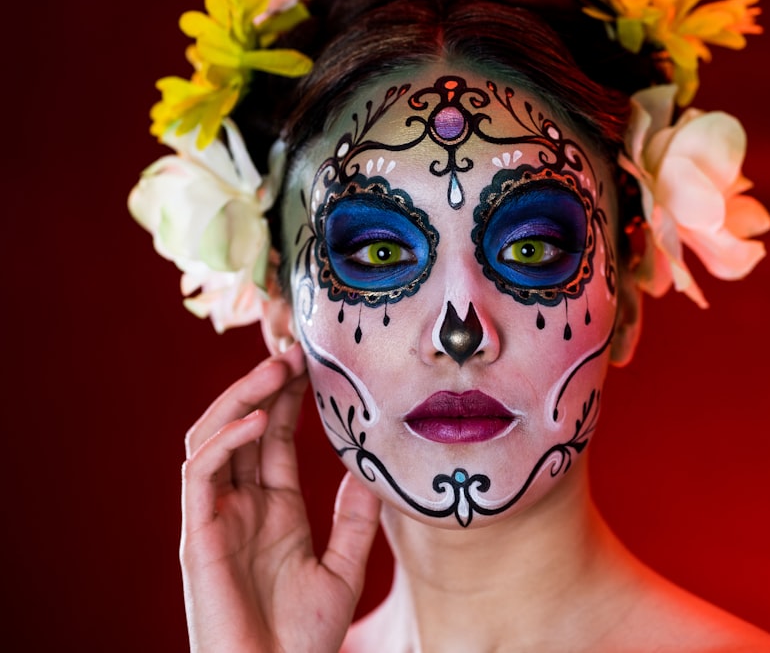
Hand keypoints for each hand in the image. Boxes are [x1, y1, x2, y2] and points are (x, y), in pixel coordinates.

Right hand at [180, 343, 380, 651]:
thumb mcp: (344, 568)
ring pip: (212, 437)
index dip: (286, 397)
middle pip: (242, 426)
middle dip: (263, 384)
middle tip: (294, 349)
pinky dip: (223, 442)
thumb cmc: (304, 638)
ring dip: (240, 399)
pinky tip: (254, 422)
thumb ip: (355, 519)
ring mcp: (216, 517)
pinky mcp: (197, 536)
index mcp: (274, 509)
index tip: (312, 362)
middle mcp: (241, 505)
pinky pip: (200, 474)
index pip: (273, 436)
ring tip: (276, 369)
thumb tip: (369, 468)